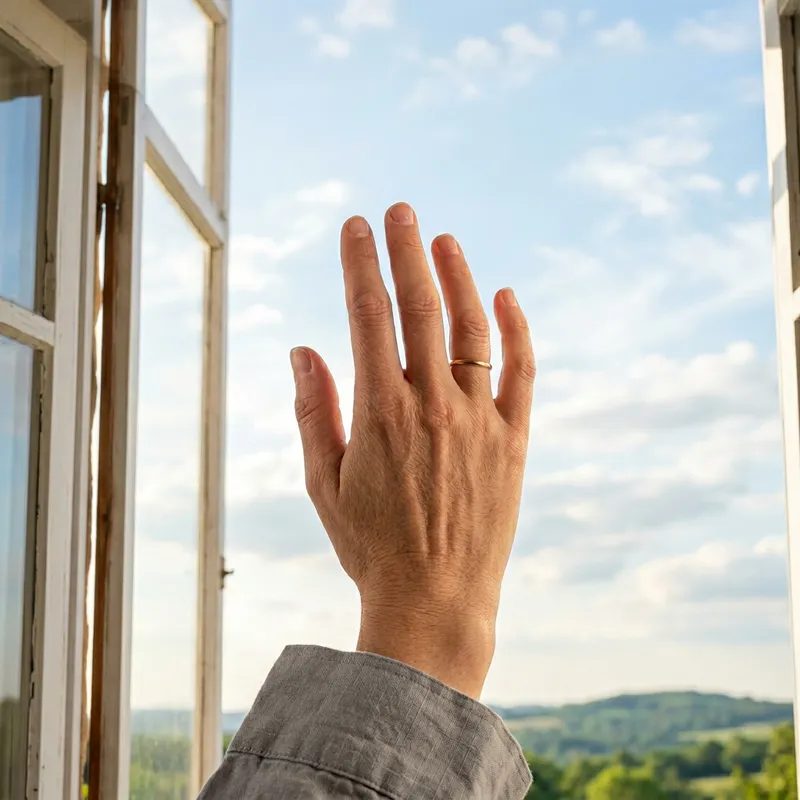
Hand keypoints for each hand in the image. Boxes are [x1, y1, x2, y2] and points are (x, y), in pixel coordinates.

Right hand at [290, 202, 534, 698]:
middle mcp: (432, 406)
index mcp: (379, 413)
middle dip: (406, 251)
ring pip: (472, 329)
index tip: (355, 226)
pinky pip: (522, 372)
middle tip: (399, 210)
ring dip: (459, 277)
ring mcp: (479, 420)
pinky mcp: (514, 440)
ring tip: (444, 239)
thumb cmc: (372, 546)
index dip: (360, 264)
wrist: (436, 600)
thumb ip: (313, 411)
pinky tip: (506, 295)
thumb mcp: (323, 484)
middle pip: (420, 307)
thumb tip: (302, 347)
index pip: (367, 316)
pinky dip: (517, 330)